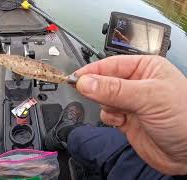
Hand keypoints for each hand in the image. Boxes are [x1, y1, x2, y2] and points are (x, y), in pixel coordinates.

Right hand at [75, 55, 186, 174]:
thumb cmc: (185, 118)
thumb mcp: (148, 97)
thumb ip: (114, 90)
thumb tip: (85, 82)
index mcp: (145, 68)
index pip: (111, 64)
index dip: (92, 71)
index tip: (75, 78)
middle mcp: (136, 83)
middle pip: (104, 81)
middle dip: (97, 89)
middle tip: (87, 93)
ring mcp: (131, 102)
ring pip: (103, 98)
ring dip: (105, 106)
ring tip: (119, 112)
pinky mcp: (126, 119)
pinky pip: (107, 114)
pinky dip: (109, 118)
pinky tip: (121, 121)